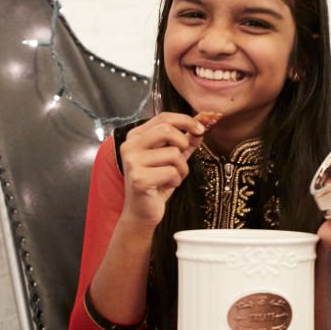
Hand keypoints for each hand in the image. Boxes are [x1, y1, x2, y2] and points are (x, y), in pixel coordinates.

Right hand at [119, 112, 205, 227]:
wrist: (142, 212)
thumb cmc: (156, 183)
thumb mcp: (171, 159)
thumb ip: (184, 142)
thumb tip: (200, 128)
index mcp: (136, 136)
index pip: (163, 117)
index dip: (186, 120)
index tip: (200, 128)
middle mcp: (130, 146)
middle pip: (167, 129)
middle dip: (183, 143)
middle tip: (182, 157)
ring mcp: (132, 162)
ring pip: (173, 153)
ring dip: (181, 168)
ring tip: (172, 177)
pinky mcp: (139, 178)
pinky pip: (171, 172)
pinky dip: (176, 181)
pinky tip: (165, 186)